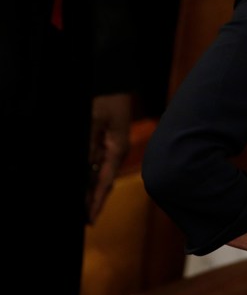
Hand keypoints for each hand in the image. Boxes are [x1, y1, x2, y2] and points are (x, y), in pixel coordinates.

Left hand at [87, 93, 131, 222]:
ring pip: (99, 171)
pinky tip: (84, 180)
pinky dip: (90, 172)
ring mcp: (111, 143)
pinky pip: (97, 159)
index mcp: (117, 147)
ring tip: (83, 205)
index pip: (105, 181)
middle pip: (104, 180)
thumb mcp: (93, 120)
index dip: (96, 201)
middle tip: (86, 219)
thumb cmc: (106, 96)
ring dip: (90, 187)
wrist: (114, 75)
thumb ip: (88, 146)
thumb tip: (84, 171)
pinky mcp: (105, 137)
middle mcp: (115, 149)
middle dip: (94, 199)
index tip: (89, 219)